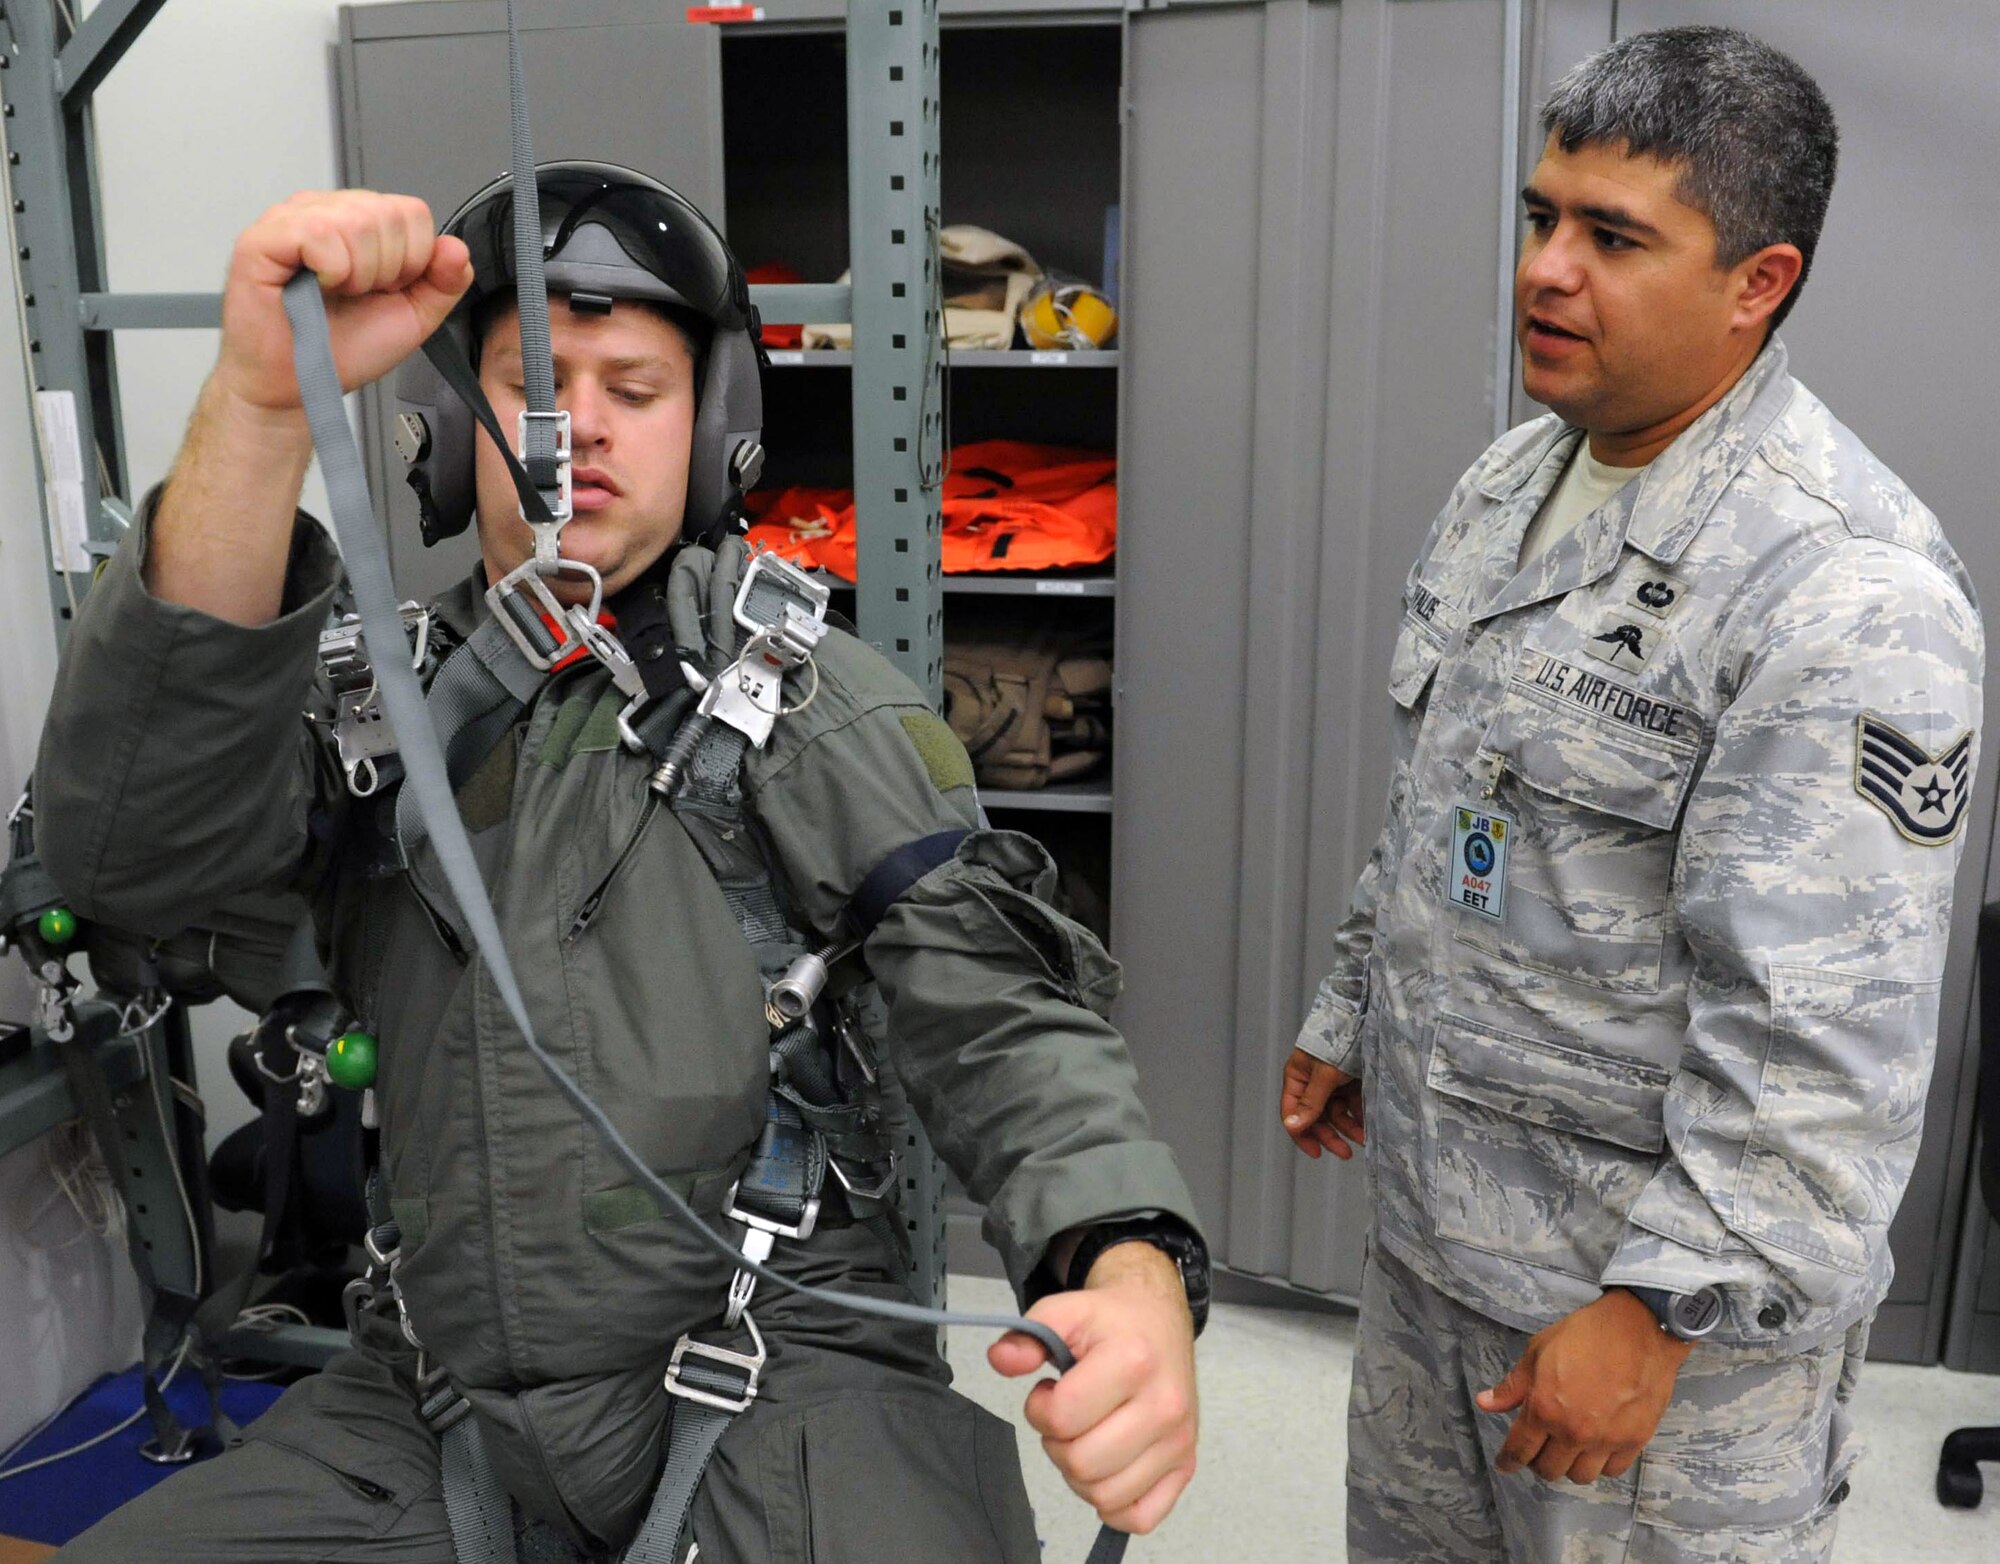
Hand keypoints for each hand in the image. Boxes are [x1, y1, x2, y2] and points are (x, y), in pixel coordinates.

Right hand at [214, 189, 472, 414]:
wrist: (303, 385)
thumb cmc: (346, 348)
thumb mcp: (413, 315)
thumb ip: (443, 282)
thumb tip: (456, 248)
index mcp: (358, 220)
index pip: (411, 211)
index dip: (412, 259)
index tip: (387, 290)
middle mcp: (324, 210)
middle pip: (389, 214)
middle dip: (388, 270)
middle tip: (358, 295)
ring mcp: (290, 219)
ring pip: (357, 220)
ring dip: (359, 274)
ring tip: (335, 294)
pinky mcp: (262, 239)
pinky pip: (318, 232)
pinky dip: (332, 270)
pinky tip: (317, 289)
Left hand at [987, 1242, 1197, 1534]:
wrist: (1159, 1321)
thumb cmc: (1112, 1322)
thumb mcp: (1065, 1311)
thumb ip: (1027, 1334)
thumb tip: (1001, 1360)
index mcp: (1134, 1361)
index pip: (1063, 1417)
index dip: (1040, 1408)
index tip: (1048, 1390)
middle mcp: (1165, 1405)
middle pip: (1083, 1464)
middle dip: (1058, 1443)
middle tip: (1067, 1417)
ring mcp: (1179, 1441)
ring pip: (1106, 1496)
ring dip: (1081, 1473)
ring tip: (1087, 1435)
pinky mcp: (1187, 1466)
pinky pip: (1140, 1518)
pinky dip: (1114, 1504)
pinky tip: (1109, 1467)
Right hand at [1280, 1047, 1365, 1159]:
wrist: (1365, 1015)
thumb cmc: (1340, 1039)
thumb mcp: (1325, 1074)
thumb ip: (1310, 1103)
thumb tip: (1292, 1126)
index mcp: (1298, 1076)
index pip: (1293, 1112)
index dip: (1303, 1134)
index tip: (1317, 1152)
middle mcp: (1313, 1080)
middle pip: (1317, 1116)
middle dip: (1331, 1134)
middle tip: (1346, 1153)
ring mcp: (1334, 1081)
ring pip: (1337, 1112)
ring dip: (1350, 1127)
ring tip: (1365, 1138)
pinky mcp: (1352, 1079)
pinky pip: (1353, 1104)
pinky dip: (1360, 1115)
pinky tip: (1370, 1124)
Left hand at [1476, 1289, 1691, 1484]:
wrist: (1638, 1328)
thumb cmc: (1585, 1334)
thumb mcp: (1538, 1351)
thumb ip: (1513, 1385)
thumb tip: (1485, 1403)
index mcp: (1545, 1409)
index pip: (1520, 1450)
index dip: (1508, 1461)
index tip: (1506, 1464)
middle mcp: (1574, 1431)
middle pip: (1549, 1470)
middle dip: (1537, 1462)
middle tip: (1538, 1448)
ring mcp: (1606, 1439)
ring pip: (1580, 1476)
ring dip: (1569, 1466)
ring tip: (1567, 1448)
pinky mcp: (1635, 1440)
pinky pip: (1612, 1470)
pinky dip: (1600, 1464)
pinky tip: (1596, 1447)